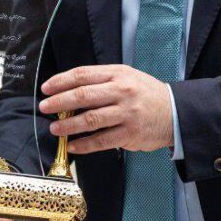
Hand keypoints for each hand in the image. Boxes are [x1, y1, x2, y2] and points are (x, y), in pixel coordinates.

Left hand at [39, 65, 173, 154]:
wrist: (175, 111)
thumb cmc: (145, 93)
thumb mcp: (126, 77)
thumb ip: (101, 81)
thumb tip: (69, 91)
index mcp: (117, 74)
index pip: (82, 75)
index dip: (61, 81)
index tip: (46, 88)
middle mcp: (121, 92)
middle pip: (83, 95)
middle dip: (59, 102)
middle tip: (44, 107)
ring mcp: (126, 113)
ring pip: (90, 119)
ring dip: (69, 125)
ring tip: (55, 128)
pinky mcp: (130, 134)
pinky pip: (102, 140)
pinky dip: (84, 144)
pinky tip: (73, 145)